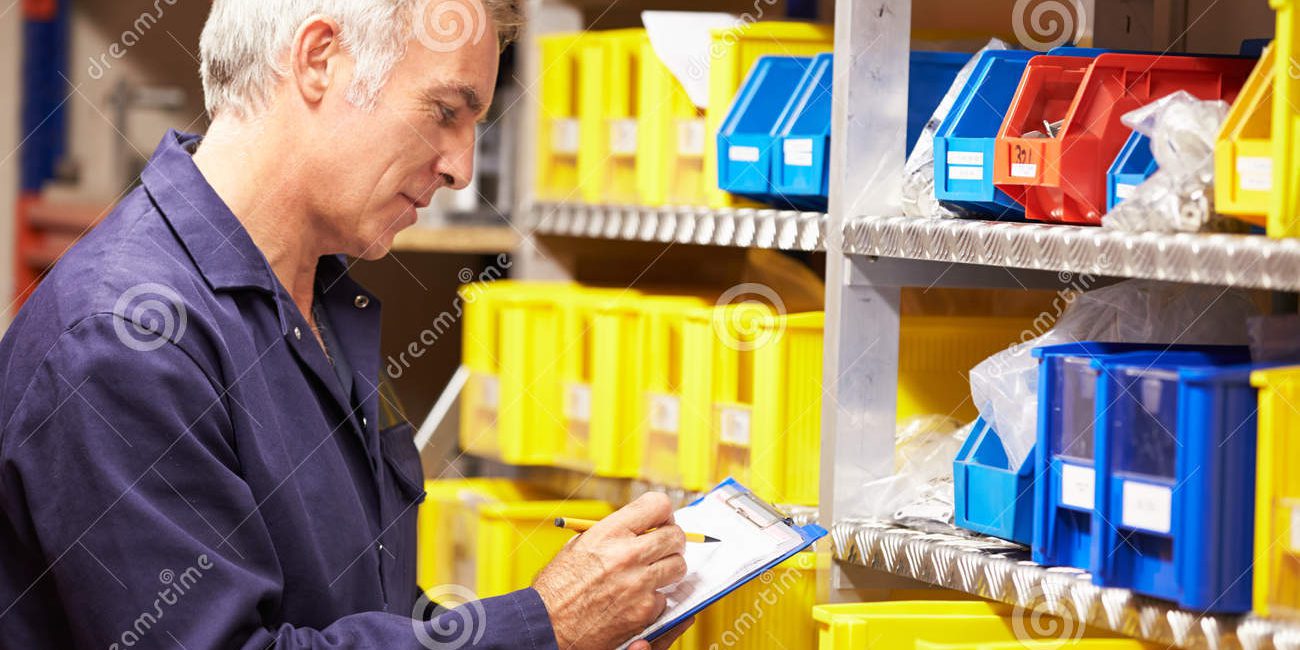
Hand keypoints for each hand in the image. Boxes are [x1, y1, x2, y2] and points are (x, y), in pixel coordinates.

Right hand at [533, 493, 687, 648]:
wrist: (547, 626)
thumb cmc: (558, 587)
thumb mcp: (579, 545)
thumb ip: (612, 533)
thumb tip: (641, 527)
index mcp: (609, 533)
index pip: (658, 506)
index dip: (664, 513)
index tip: (661, 522)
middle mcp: (627, 555)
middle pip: (676, 537)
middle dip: (672, 542)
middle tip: (662, 549)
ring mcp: (638, 584)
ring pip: (678, 567)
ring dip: (668, 570)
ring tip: (650, 575)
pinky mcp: (644, 611)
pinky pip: (665, 598)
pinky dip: (655, 600)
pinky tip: (635, 600)